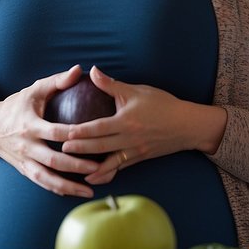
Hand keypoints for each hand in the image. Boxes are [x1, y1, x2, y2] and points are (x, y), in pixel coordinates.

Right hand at [0, 65, 100, 196]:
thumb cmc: (16, 106)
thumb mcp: (33, 90)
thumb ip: (57, 81)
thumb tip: (79, 70)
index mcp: (29, 124)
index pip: (54, 131)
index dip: (72, 135)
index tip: (92, 136)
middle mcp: (26, 145)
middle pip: (52, 160)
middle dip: (75, 166)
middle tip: (97, 168)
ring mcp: (24, 160)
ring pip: (46, 177)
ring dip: (68, 186)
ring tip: (89, 191)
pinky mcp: (24, 170)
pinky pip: (41, 183)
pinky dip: (57, 189)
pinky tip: (74, 193)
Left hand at [61, 66, 228, 184]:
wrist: (187, 125)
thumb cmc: (162, 104)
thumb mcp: (136, 90)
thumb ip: (111, 84)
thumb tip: (91, 71)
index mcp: (126, 121)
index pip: (98, 127)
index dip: (81, 131)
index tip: (64, 133)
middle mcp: (129, 138)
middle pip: (100, 146)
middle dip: (80, 150)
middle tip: (61, 151)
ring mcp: (135, 151)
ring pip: (109, 162)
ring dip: (92, 167)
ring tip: (75, 171)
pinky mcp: (139, 158)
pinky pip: (120, 168)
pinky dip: (107, 173)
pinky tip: (94, 177)